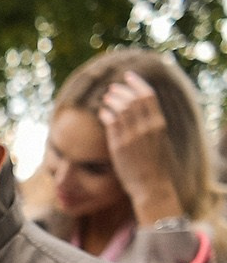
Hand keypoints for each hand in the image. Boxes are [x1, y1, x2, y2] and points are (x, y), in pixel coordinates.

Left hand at [97, 73, 187, 225]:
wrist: (152, 185)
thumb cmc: (155, 165)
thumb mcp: (159, 140)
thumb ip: (152, 125)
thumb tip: (143, 112)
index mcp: (159, 124)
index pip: (148, 96)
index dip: (137, 83)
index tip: (129, 76)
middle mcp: (147, 127)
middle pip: (132, 99)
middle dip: (122, 89)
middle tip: (113, 87)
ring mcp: (132, 136)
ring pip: (120, 109)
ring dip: (112, 100)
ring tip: (106, 97)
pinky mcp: (119, 146)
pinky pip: (110, 123)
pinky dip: (105, 113)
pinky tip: (102, 112)